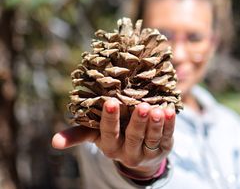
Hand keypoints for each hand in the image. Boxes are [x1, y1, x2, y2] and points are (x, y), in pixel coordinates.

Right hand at [52, 98, 174, 177]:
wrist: (137, 152)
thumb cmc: (114, 136)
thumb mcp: (96, 136)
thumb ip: (79, 135)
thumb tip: (53, 142)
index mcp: (110, 146)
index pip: (109, 133)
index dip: (109, 120)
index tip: (110, 102)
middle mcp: (129, 151)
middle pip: (133, 137)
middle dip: (137, 122)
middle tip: (140, 106)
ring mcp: (148, 151)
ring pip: (152, 138)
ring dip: (155, 124)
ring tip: (158, 109)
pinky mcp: (164, 147)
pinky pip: (167, 136)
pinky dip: (170, 124)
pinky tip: (170, 111)